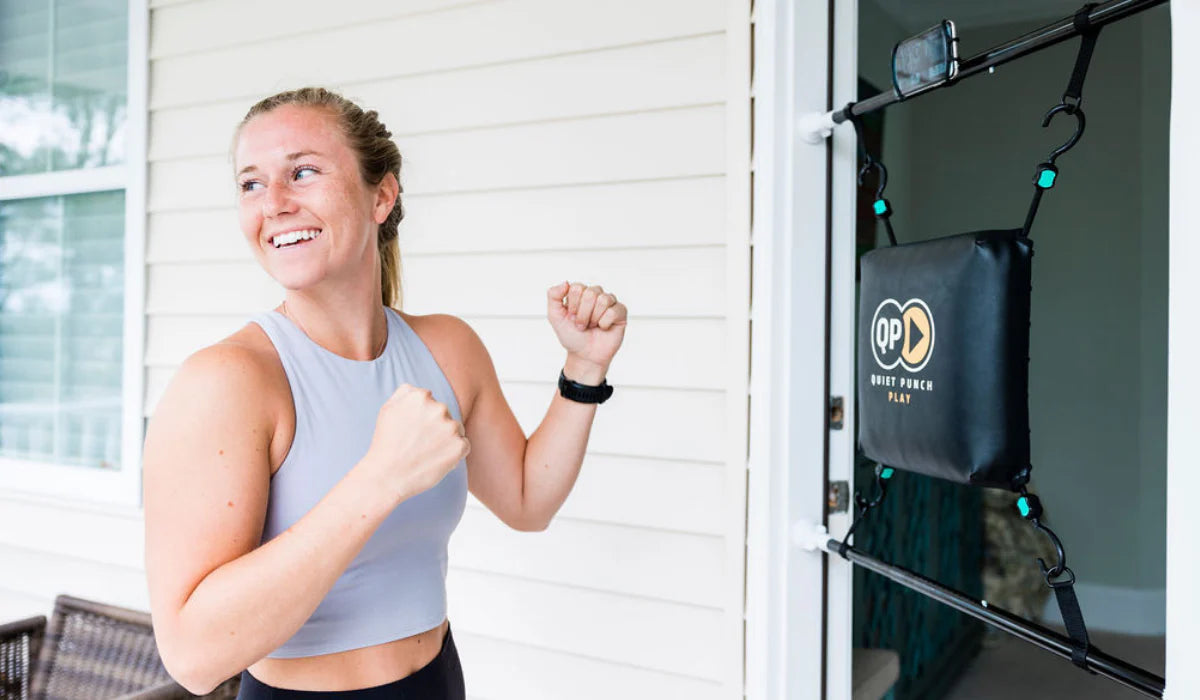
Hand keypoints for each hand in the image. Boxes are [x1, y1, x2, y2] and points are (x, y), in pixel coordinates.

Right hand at [360, 384, 469, 499]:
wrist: (387, 476)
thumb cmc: (386, 444)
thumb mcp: (388, 409)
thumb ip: (405, 393)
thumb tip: (420, 390)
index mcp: (421, 396)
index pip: (431, 403)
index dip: (422, 418)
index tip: (413, 431)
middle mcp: (439, 408)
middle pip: (445, 415)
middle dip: (436, 428)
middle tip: (418, 444)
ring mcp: (451, 427)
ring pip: (456, 429)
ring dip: (446, 440)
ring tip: (427, 452)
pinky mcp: (459, 446)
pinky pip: (464, 446)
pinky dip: (454, 454)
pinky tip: (437, 460)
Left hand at [546, 281, 626, 379]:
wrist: (584, 355)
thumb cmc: (572, 336)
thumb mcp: (555, 316)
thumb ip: (553, 296)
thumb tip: (566, 282)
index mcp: (580, 293)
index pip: (577, 288)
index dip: (573, 306)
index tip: (571, 317)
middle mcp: (595, 294)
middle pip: (591, 293)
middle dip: (583, 314)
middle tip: (581, 325)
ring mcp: (609, 302)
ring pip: (603, 300)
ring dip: (593, 318)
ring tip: (592, 326)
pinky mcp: (620, 312)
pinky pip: (613, 311)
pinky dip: (605, 323)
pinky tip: (603, 328)